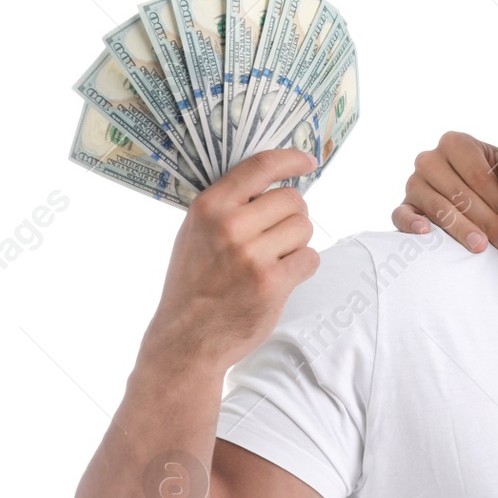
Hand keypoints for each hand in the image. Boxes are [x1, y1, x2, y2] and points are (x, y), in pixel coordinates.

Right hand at [146, 149, 321, 371]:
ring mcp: (252, 255)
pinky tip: (278, 278)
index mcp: (209, 207)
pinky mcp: (272, 282)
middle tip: (275, 237)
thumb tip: (274, 184)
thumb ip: (228, 207)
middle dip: (292, 216)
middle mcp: (230, 226)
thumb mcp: (196, 233)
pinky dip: (301, 267)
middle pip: (293, 200)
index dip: (290, 159)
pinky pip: (310, 258)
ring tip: (270, 260)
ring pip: (304, 228)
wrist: (186, 338)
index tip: (308, 160)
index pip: (259, 166)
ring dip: (296, 244)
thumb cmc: (194, 282)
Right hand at [391, 131, 497, 253]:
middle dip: (487, 221)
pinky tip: (426, 233)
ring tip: (480, 246)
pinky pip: (401, 214)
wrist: (482, 199)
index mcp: (456, 143)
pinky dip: (411, 223)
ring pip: (437, 207)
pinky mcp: (405, 205)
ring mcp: (414, 182)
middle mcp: (429, 159)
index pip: (478, 175)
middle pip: (459, 193)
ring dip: (460, 228)